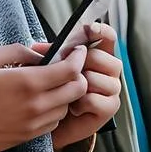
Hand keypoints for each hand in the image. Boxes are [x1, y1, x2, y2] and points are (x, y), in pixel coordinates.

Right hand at [0, 44, 87, 151]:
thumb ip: (17, 51)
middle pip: (77, 90)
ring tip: (53, 84)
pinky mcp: (28, 137)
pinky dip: (55, 110)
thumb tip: (40, 52)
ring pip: (67, 107)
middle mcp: (36, 105)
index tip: (77, 51)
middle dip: (78, 75)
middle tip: (68, 67)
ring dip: (66, 94)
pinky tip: (41, 102)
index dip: (79, 58)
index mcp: (26, 83)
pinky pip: (54, 122)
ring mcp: (34, 124)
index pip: (70, 70)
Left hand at [35, 23, 121, 150]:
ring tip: (68, 95)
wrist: (55, 123)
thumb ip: (51, 55)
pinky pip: (92, 98)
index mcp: (100, 55)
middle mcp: (110, 71)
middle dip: (79, 63)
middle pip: (101, 57)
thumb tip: (38, 48)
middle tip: (64, 73)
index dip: (101, 31)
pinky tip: (74, 108)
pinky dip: (79, 103)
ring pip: (94, 78)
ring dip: (77, 86)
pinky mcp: (109, 108)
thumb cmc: (55, 92)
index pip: (108, 37)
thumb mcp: (52, 69)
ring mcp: (112, 90)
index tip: (89, 28)